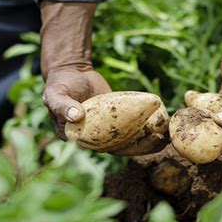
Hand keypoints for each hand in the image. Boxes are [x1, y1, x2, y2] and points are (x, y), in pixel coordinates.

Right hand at [40, 1, 167, 154]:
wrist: (71, 72)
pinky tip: (162, 124)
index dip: (120, 148)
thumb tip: (76, 116)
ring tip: (166, 135)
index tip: (137, 142)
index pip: (101, 148)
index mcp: (77, 139)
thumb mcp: (55, 94)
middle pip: (119, 147)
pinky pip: (132, 126)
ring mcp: (106, 130)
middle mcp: (92, 138)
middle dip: (141, 146)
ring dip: (148, 140)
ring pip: (129, 140)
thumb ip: (62, 105)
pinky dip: (146, 127)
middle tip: (158, 139)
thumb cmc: (59, 84)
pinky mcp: (116, 120)